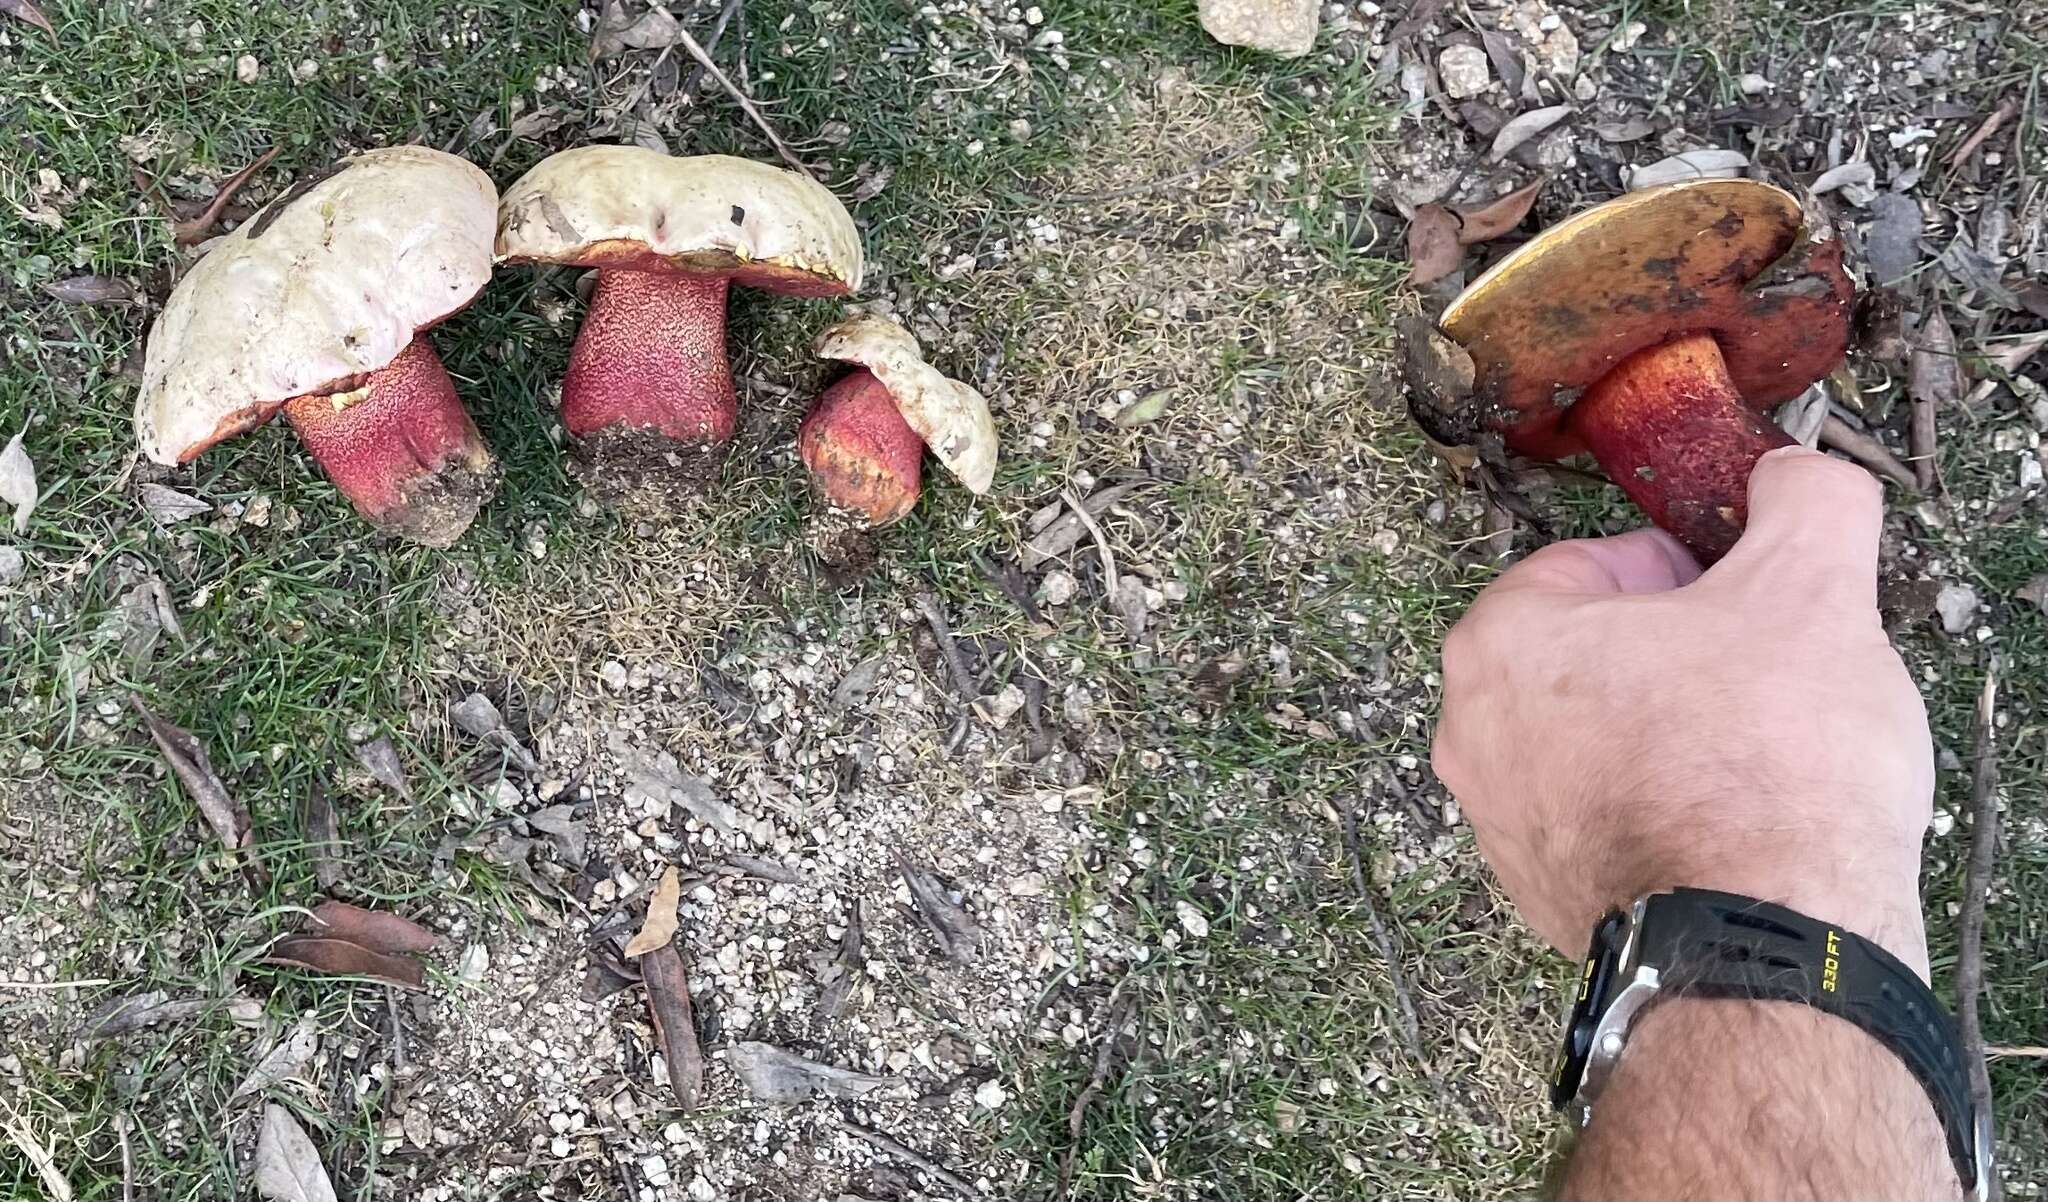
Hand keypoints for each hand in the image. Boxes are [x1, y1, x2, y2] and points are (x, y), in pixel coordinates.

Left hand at [1432, 448, 1932, 973]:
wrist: (1764, 944)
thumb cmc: (1765, 766)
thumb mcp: (1810, 586)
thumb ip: (1803, 503)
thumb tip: (1794, 478)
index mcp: (1501, 642)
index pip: (1588, 565)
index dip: (1678, 572)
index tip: (1736, 596)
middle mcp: (1471, 733)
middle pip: (1586, 654)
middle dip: (1669, 653)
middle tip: (1754, 671)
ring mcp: (1498, 822)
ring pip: (1593, 738)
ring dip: (1664, 731)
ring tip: (1750, 750)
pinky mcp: (1539, 892)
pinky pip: (1602, 817)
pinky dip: (1657, 809)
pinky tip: (1728, 822)